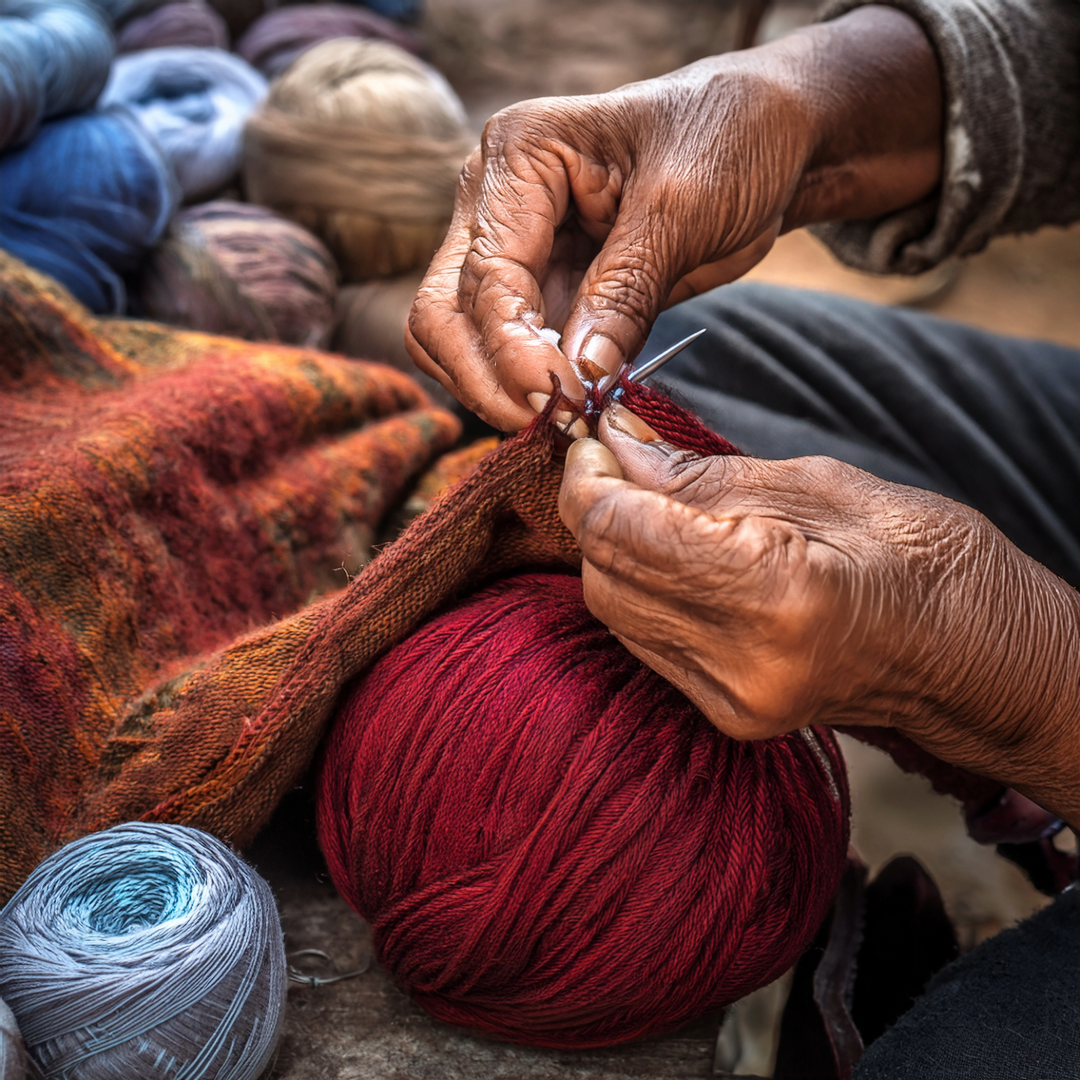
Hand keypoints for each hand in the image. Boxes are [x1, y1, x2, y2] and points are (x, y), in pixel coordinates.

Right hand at [407, 7, 941, 430]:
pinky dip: (526, 387)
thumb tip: (580, 376)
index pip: (484, 275)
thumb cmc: (731, 139)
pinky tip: (571, 406)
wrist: (767, 137)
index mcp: (518, 155)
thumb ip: (625, 292)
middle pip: (443, 314)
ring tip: (565, 419)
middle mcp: (492, 199)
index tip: (563, 402)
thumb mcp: (684, 209)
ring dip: (498, 391)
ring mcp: (509, 247)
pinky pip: (506, 352)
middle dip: (487, 379)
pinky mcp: (539, 288)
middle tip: (554, 424)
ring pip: (459, 342)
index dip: (513, 350)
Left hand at [558, 404, 1079, 828]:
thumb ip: (700, 473)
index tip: (593, 438)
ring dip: (614, 551)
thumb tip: (616, 442)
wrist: (971, 651)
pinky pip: (645, 640)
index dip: (589, 479)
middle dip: (595, 511)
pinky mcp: (728, 715)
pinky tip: (670, 555)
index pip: (625, 532)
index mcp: (775, 593)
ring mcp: (732, 700)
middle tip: (615, 460)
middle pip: (606, 577)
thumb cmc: (919, 553)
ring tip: (647, 501)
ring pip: (616, 613)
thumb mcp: (818, 484)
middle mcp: (742, 662)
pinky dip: (640, 590)